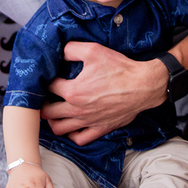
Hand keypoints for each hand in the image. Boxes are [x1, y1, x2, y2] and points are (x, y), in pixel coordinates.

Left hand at [43, 42, 165, 144]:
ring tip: (56, 111)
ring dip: (54, 120)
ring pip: (59, 128)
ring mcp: (88, 121)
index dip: (47, 80)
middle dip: (44, 103)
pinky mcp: (100, 128)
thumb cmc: (120, 69)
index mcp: (72, 91)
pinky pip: (79, 138)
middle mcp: (77, 109)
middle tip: (48, 96)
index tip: (51, 77)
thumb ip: (71, 49)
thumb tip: (60, 52)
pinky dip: (72, 134)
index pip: (48, 87)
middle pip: (47, 112)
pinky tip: (73, 124)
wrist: (143, 85)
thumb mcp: (94, 50)